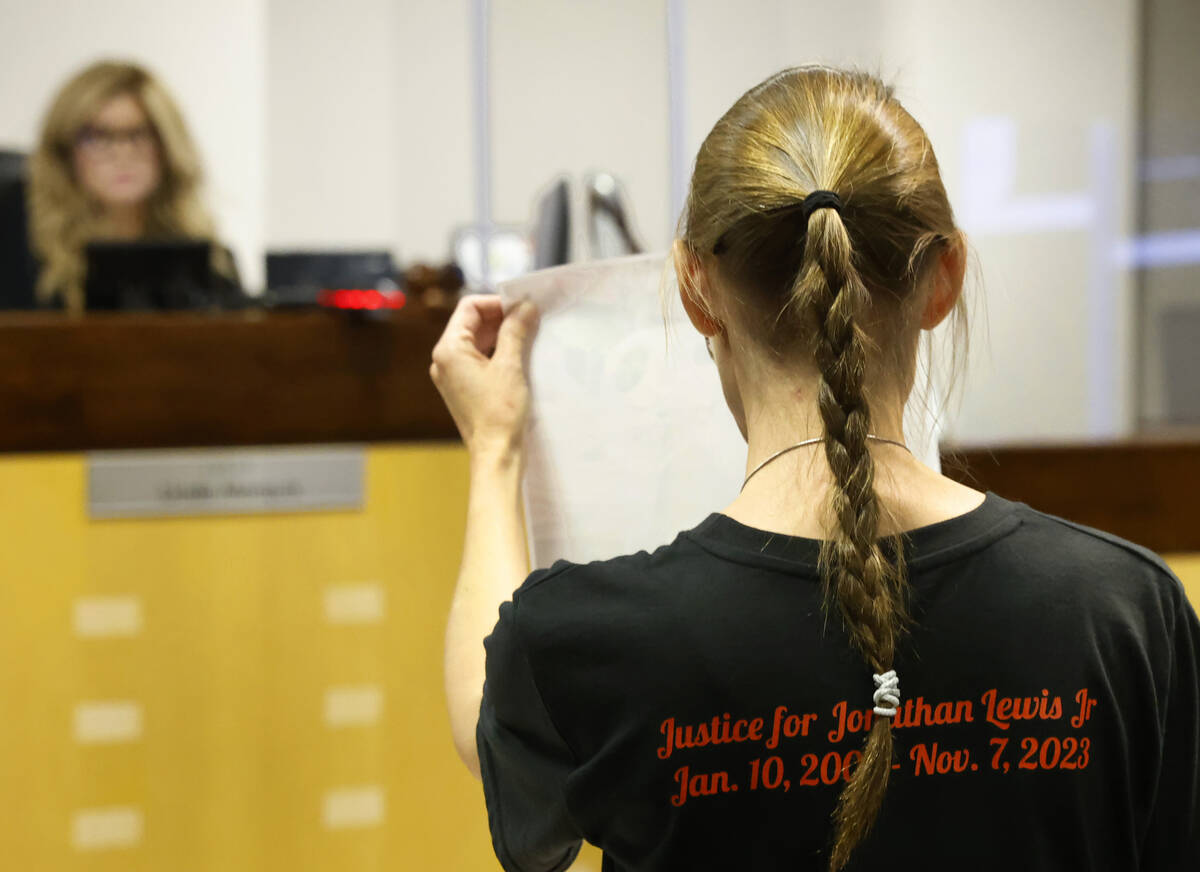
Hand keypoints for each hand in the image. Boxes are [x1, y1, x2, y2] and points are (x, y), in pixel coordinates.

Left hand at [430, 295, 539, 458]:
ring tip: (529, 338)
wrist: (495, 454)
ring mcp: (452, 375)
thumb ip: (516, 330)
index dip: (497, 303)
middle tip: (531, 320)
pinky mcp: (463, 388)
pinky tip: (520, 356)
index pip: (470, 307)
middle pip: (473, 323)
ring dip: (502, 336)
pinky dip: (498, 353)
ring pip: (478, 342)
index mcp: (449, 350)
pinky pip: (479, 360)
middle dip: (502, 319)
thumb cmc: (500, 412)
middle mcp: (444, 360)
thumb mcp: (510, 365)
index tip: (523, 308)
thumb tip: (525, 306)